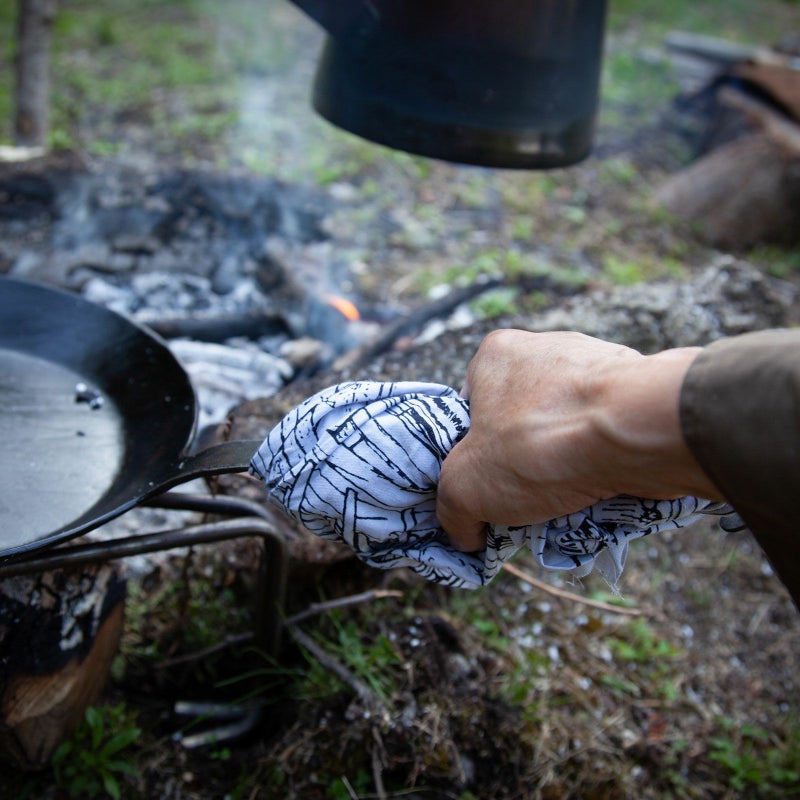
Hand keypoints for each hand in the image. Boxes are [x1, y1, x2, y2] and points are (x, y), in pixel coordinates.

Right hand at [436, 329, 721, 551]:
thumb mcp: (465, 487)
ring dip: (569, 466)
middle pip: (525, 418)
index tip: (491, 486)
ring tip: (573, 501)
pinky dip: (607, 461)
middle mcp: (548, 347)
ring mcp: (599, 363)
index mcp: (497, 353)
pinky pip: (613, 432)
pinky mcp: (641, 387)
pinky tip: (608, 488)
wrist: (639, 433)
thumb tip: (465, 534)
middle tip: (531, 501)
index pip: (475, 407)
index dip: (478, 452)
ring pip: (571, 427)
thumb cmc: (537, 445)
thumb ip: (452, 511)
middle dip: (526, 462)